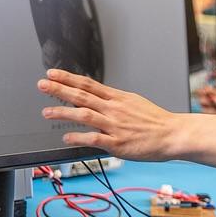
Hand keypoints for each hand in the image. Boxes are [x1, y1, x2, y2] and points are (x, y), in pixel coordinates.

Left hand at [38, 69, 182, 160]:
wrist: (172, 134)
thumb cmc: (155, 121)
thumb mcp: (134, 102)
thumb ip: (113, 100)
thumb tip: (96, 97)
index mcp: (118, 98)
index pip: (89, 84)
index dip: (69, 78)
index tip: (53, 73)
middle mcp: (114, 109)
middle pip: (83, 96)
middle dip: (60, 89)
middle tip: (43, 84)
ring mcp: (115, 126)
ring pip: (85, 115)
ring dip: (64, 113)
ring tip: (47, 112)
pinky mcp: (117, 143)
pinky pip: (94, 139)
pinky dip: (79, 137)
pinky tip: (66, 138)